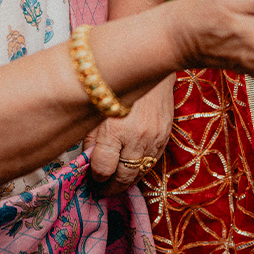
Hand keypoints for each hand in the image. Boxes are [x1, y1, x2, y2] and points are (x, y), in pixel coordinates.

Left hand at [84, 74, 173, 195]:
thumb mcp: (94, 110)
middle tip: (101, 190)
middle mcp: (136, 137)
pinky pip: (153, 162)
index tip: (90, 180)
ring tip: (115, 181)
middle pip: (123, 177)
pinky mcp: (165, 135)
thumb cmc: (113, 84)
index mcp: (114, 130)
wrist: (147, 63)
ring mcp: (154, 137)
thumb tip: (88, 164)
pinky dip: (141, 168)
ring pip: (140, 173)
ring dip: (127, 180)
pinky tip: (132, 167)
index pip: (103, 170)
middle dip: (110, 187)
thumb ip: (91, 139)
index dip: (95, 178)